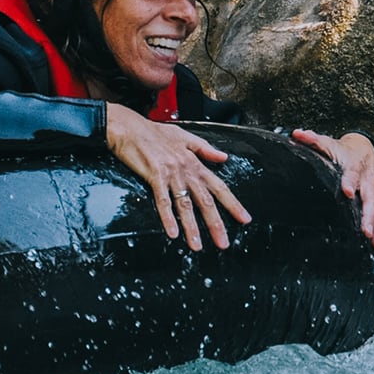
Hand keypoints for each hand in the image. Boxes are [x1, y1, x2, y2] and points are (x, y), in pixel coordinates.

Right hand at [105, 104, 252, 249]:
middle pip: (205, 201)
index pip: (219, 186)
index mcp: (195, 162)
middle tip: (223, 243)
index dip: (233, 204)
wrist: (129, 127)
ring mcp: (171, 174)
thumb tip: (223, 157)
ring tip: (197, 246)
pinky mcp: (154, 177)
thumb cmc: (154, 132)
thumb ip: (205, 149)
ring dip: (192, 227)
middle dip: (215, 224)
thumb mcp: (184, 136)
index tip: (244, 219)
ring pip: (185, 205)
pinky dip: (168, 218)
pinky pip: (163, 201)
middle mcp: (186, 170)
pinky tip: (172, 233)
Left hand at [291, 129, 373, 250]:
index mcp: (355, 164)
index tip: (346, 191)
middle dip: (369, 216)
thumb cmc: (344, 151)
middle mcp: (370, 177)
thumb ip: (313, 141)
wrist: (365, 148)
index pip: (352, 172)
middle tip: (366, 232)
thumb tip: (297, 134)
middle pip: (370, 197)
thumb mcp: (328, 144)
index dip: (349, 181)